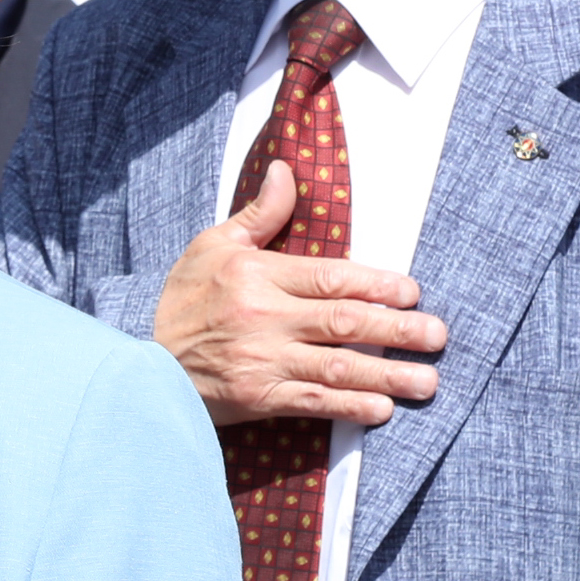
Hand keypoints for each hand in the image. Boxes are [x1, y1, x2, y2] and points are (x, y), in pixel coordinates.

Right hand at [153, 160, 448, 426]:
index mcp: (256, 275)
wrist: (141, 362)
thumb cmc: (181, 301)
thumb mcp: (211, 246)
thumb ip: (258, 214)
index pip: (330, 277)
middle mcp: (263, 317)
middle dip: (399, 330)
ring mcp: (261, 360)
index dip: (378, 285)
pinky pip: (313, 401)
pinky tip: (382, 409)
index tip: (413, 293)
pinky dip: (350, 406)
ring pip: (337, 366)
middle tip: (438, 336)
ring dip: (387, 374)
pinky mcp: (257, 396)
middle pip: (345, 321)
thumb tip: (287, 171)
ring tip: (427, 381)